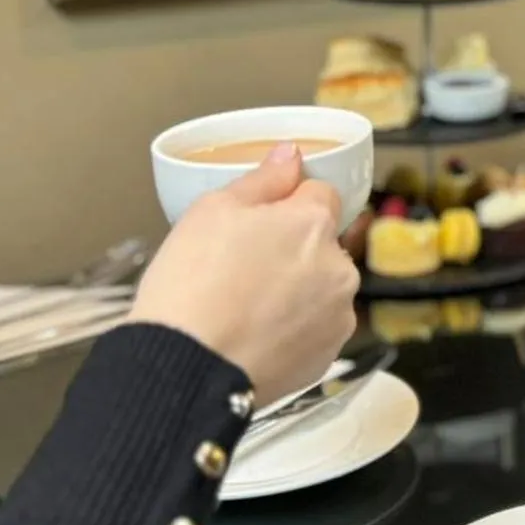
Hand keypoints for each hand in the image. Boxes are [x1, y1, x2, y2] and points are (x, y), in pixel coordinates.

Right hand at [129, 145, 358, 407]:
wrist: (187, 368)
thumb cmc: (192, 286)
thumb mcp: (212, 210)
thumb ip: (263, 180)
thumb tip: (291, 156)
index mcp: (314, 223)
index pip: (320, 193)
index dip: (289, 203)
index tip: (260, 221)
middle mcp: (338, 267)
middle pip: (322, 244)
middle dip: (292, 249)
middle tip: (242, 267)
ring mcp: (337, 315)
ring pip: (321, 288)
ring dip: (296, 290)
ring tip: (245, 306)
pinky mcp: (327, 355)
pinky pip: (314, 329)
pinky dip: (292, 329)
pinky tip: (254, 334)